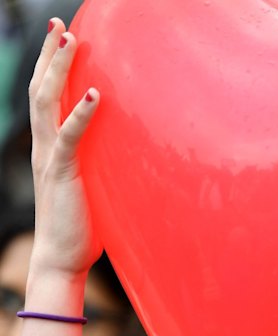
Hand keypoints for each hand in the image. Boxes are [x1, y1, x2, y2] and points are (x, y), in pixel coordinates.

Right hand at [28, 18, 101, 283]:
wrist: (61, 259)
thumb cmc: (80, 229)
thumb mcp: (91, 190)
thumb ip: (101, 168)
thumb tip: (127, 158)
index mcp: (49, 149)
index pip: (46, 98)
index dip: (50, 67)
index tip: (62, 38)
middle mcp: (44, 148)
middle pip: (40, 90)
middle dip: (49, 55)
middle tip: (60, 24)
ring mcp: (49, 159)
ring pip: (47, 103)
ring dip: (58, 70)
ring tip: (70, 40)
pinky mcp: (61, 174)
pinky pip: (69, 138)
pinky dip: (81, 114)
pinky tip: (96, 94)